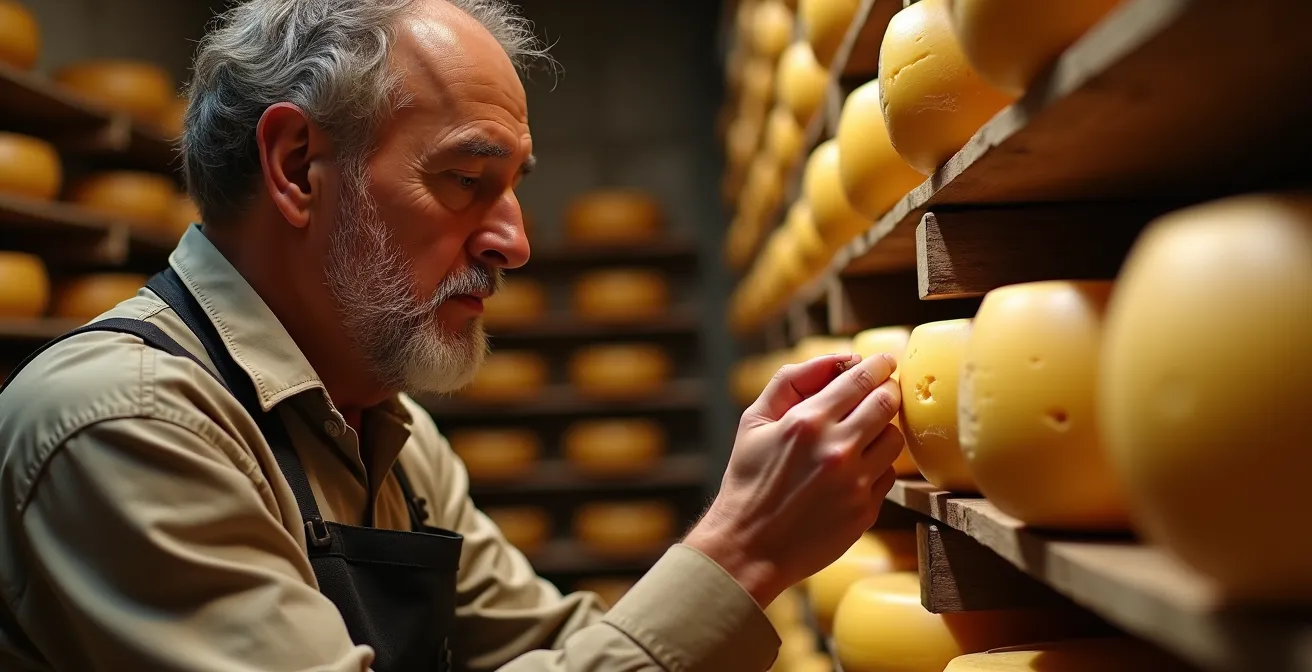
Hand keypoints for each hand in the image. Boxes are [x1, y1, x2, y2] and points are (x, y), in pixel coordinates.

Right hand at [684, 352, 902, 606]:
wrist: (749, 547)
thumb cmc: (749, 480)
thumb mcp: (754, 422)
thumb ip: (791, 381)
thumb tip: (840, 358)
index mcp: (807, 422)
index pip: (861, 379)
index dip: (879, 365)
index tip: (884, 362)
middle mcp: (836, 450)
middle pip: (887, 403)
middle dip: (889, 389)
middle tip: (885, 387)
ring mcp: (855, 482)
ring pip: (895, 438)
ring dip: (884, 428)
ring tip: (865, 432)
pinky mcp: (866, 510)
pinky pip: (888, 474)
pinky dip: (876, 466)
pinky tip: (853, 470)